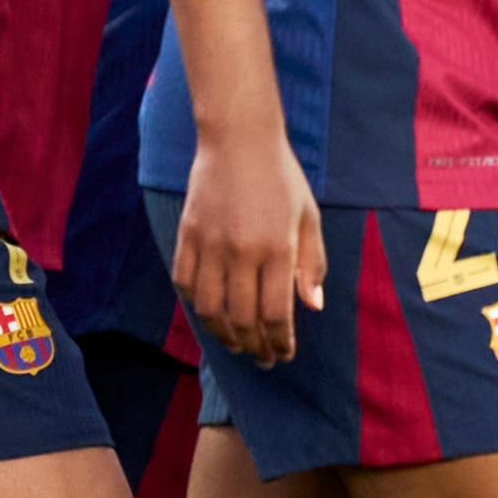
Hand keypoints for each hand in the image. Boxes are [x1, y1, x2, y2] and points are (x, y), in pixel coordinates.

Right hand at [176, 123, 325, 364]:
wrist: (238, 138)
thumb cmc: (281, 177)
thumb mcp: (308, 217)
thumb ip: (311, 264)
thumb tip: (312, 307)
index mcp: (278, 249)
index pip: (276, 313)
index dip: (279, 342)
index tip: (283, 354)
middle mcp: (242, 252)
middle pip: (242, 319)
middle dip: (254, 346)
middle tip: (262, 358)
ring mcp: (210, 245)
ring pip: (209, 309)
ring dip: (223, 334)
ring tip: (236, 343)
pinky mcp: (187, 235)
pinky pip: (185, 283)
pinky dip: (196, 305)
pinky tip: (211, 313)